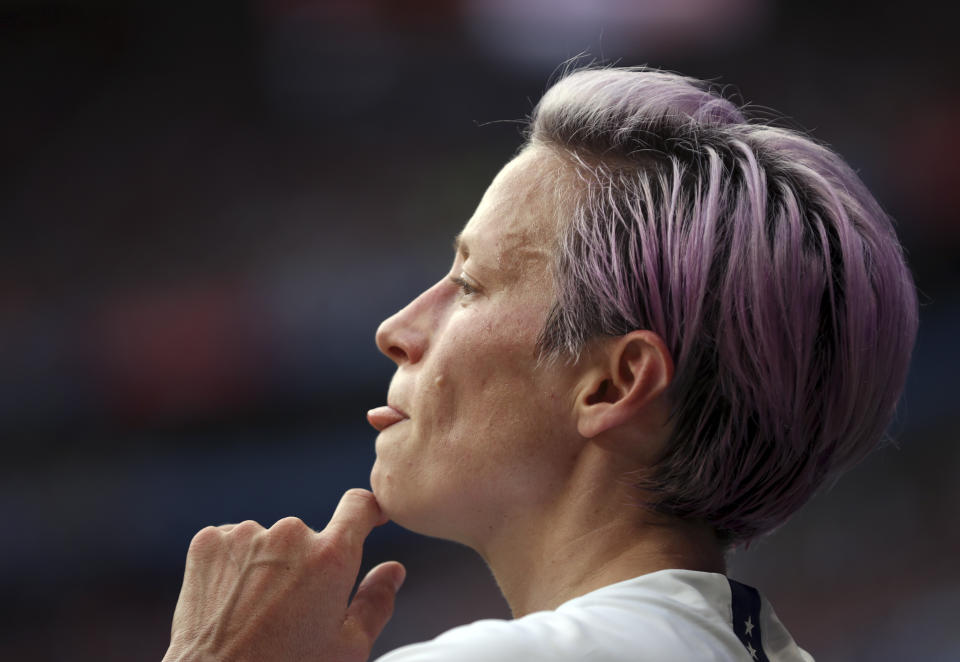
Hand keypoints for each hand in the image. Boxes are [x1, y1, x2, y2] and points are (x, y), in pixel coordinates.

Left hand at [163, 489, 405, 661]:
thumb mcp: (346, 648)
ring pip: (267, 540)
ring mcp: (245, 534)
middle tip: (289, 608)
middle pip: (307, 535)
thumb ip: (376, 602)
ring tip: (253, 610)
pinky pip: (231, 541)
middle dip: (302, 563)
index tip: (367, 519)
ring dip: (265, 563)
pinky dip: (231, 564)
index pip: (359, 505)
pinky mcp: (209, 541)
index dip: (366, 511)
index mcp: (330, 557)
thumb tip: (392, 572)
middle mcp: (290, 534)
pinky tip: (229, 600)